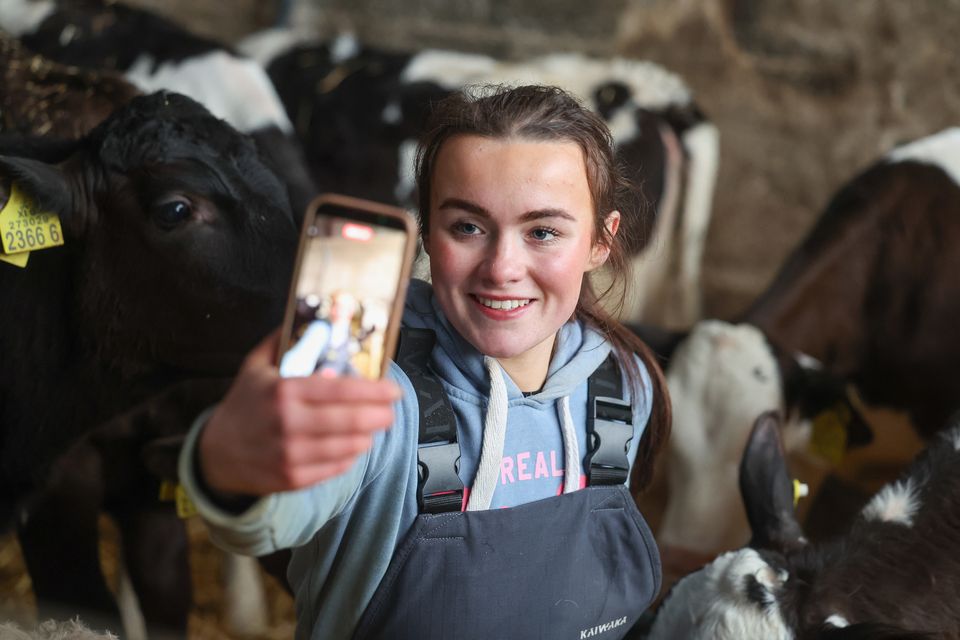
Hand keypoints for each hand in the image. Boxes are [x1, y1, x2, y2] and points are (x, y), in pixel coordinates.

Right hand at [198, 330, 400, 495]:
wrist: (217, 453)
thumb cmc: (245, 405)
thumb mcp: (255, 366)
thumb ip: (285, 341)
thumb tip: (315, 317)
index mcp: (282, 392)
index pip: (340, 390)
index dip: (374, 391)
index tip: (393, 389)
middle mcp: (288, 424)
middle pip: (351, 421)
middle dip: (380, 415)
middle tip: (391, 410)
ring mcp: (291, 455)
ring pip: (349, 446)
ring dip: (368, 435)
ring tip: (374, 425)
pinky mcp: (294, 478)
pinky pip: (336, 467)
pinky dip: (350, 455)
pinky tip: (352, 444)